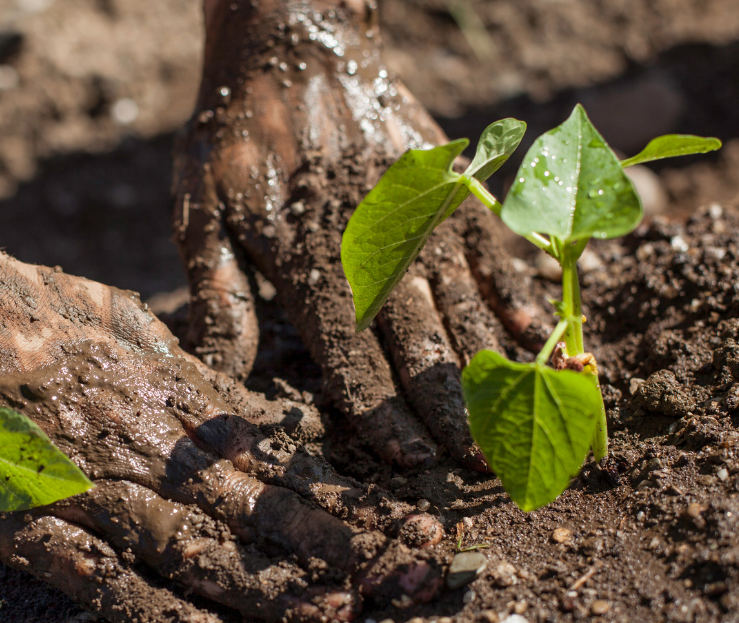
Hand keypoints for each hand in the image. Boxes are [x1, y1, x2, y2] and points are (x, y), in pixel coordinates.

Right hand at [0, 253, 443, 622]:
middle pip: (258, 506)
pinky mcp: (20, 519)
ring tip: (339, 612)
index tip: (415, 526)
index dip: (351, 500)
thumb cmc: (22, 309)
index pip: (281, 461)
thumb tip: (247, 413)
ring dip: (268, 583)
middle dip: (343, 546)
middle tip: (417, 577)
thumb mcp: (125, 325)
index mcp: (170, 395)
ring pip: (193, 543)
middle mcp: (142, 442)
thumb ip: (185, 374)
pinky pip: (89, 571)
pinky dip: (142, 606)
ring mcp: (84, 483)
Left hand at [173, 0, 548, 468]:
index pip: (350, 354)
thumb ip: (220, 294)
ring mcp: (421, 213)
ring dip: (490, 367)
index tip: (405, 459)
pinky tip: (535, 332)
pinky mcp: (450, 184)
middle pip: (418, 342)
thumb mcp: (203, 210)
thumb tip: (223, 374)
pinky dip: (515, 291)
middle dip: (449, 408)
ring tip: (515, 419)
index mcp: (310, 261)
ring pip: (462, 305)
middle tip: (478, 465)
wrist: (295, 41)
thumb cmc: (238, 134)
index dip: (379, 411)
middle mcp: (375, 245)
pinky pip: (492, 246)